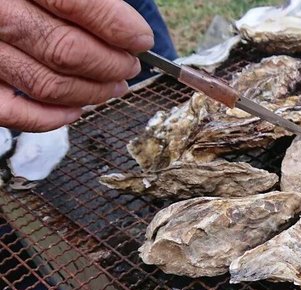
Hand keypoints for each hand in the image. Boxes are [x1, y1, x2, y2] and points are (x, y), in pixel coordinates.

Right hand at [0, 0, 153, 130]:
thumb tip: (123, 24)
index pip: (76, 3)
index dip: (118, 26)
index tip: (139, 39)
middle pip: (66, 50)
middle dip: (111, 63)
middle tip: (129, 64)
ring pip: (46, 84)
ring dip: (91, 91)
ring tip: (113, 84)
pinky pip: (12, 112)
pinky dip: (50, 118)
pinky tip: (75, 110)